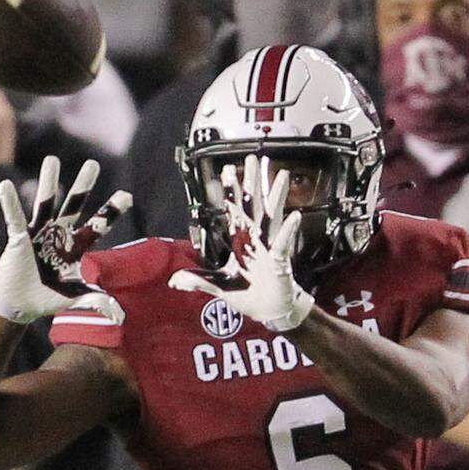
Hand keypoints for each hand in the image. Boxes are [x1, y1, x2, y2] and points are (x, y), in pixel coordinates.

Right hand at [0, 156, 131, 324]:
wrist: (19, 305)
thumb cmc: (47, 297)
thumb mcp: (74, 298)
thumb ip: (95, 301)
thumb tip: (119, 314)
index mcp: (76, 247)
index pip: (98, 226)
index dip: (111, 211)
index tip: (128, 195)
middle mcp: (60, 235)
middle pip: (75, 206)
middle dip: (83, 186)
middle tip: (93, 163)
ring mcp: (39, 234)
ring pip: (46, 204)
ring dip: (49, 183)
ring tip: (52, 160)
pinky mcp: (19, 239)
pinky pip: (15, 219)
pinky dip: (10, 203)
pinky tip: (6, 187)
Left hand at [169, 155, 313, 330]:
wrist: (270, 311)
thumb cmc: (248, 294)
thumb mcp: (219, 287)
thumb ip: (198, 281)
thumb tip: (174, 281)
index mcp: (240, 241)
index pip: (233, 210)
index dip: (231, 191)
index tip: (228, 170)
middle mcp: (254, 238)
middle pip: (253, 204)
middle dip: (253, 181)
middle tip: (253, 158)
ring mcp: (268, 247)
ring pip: (271, 215)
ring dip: (275, 195)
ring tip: (281, 174)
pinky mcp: (279, 261)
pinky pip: (282, 243)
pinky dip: (288, 231)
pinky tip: (294, 216)